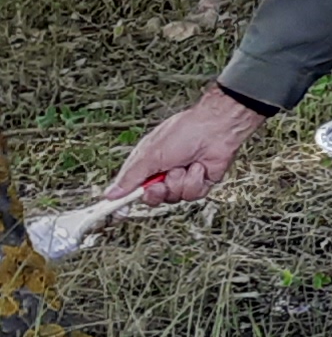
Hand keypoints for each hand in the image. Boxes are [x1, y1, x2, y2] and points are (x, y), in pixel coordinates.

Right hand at [112, 85, 264, 205]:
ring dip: (179, 182)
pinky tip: (199, 166)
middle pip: (154, 198)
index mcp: (148, 165)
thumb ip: (130, 177)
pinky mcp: (202, 182)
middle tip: (161, 181)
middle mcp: (165, 173)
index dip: (127, 199)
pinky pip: (193, 194)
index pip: (133, 188)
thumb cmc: (183, 132)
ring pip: (174, 197)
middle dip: (157, 191)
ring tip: (184, 165)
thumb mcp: (150, 155)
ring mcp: (184, 178)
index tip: (119, 208)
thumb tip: (110, 194)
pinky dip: (195, 181)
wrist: (216, 127)